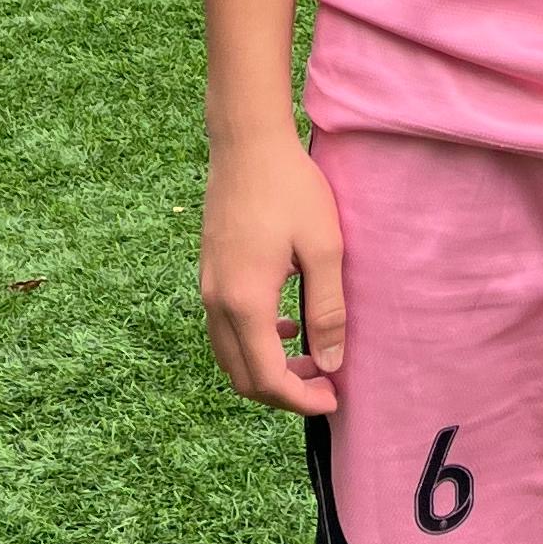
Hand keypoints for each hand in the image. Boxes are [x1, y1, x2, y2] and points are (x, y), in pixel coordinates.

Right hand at [200, 127, 346, 415]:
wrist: (246, 143)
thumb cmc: (290, 189)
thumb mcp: (323, 248)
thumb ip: (328, 309)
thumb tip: (332, 362)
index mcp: (245, 302)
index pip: (267, 378)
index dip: (301, 399)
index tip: (334, 399)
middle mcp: (217, 302)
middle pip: (242, 377)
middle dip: (284, 392)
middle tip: (326, 384)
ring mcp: (208, 288)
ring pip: (230, 356)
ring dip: (267, 369)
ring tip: (312, 358)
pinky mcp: (209, 273)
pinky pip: (225, 330)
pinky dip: (254, 344)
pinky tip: (288, 326)